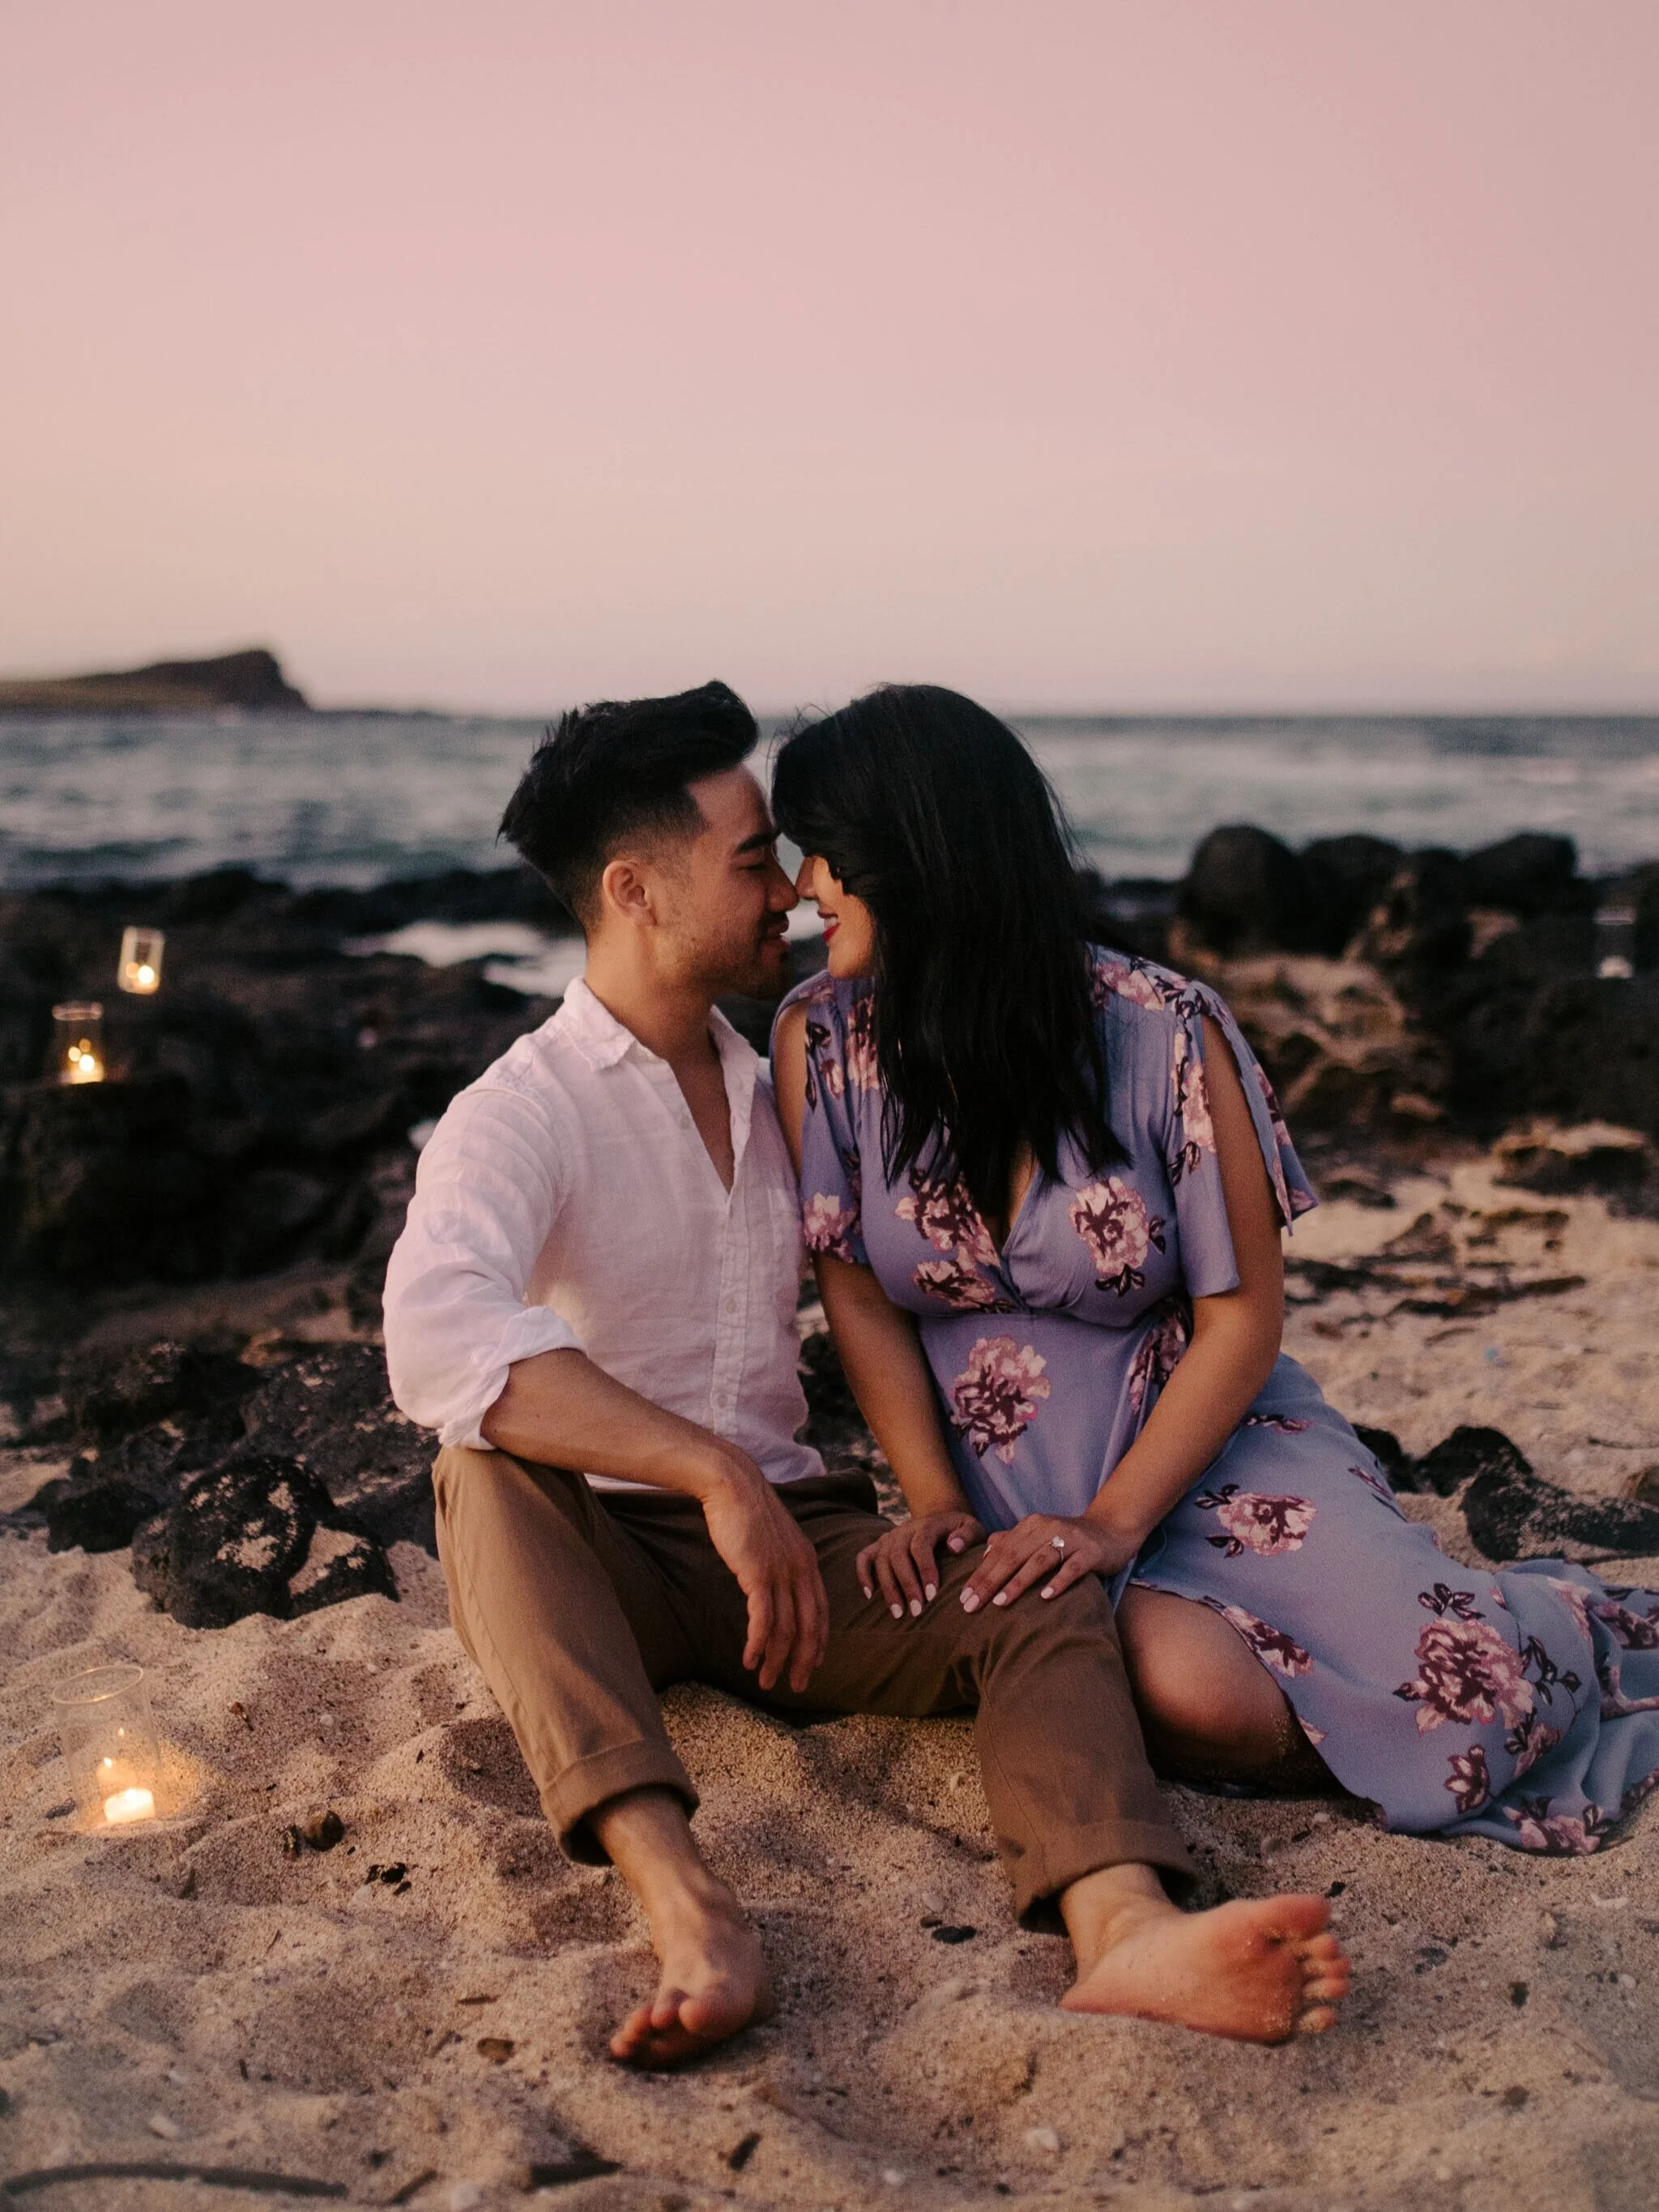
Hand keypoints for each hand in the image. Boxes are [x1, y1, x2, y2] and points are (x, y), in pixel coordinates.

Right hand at [699, 1463, 829, 1693]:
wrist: (733, 1485)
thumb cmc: (746, 1510)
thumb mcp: (772, 1538)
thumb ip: (779, 1562)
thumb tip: (770, 1584)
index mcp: (807, 1561)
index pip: (821, 1611)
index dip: (819, 1641)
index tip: (813, 1663)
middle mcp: (800, 1570)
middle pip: (810, 1627)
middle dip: (804, 1661)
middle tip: (797, 1686)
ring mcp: (781, 1573)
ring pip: (786, 1630)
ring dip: (776, 1660)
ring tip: (765, 1681)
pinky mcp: (758, 1575)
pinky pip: (763, 1621)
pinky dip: (757, 1644)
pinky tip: (749, 1659)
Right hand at [856, 1509, 984, 1619]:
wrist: (942, 1518)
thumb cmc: (961, 1531)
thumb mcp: (973, 1527)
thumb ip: (967, 1536)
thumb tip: (954, 1547)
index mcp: (928, 1524)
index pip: (921, 1545)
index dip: (925, 1569)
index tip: (932, 1595)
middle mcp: (904, 1529)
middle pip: (898, 1555)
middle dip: (906, 1585)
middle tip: (916, 1612)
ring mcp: (890, 1537)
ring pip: (881, 1560)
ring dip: (888, 1588)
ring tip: (898, 1613)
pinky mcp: (879, 1545)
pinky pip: (864, 1557)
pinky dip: (863, 1575)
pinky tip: (869, 1596)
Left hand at [959, 1512, 1142, 1614]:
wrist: (1112, 1530)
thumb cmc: (1069, 1539)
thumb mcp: (1039, 1536)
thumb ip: (1013, 1541)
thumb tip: (985, 1552)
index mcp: (1031, 1525)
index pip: (999, 1551)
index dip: (980, 1574)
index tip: (963, 1597)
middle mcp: (1047, 1528)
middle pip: (1013, 1556)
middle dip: (990, 1581)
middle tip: (972, 1605)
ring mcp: (1070, 1539)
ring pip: (1039, 1561)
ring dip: (1019, 1582)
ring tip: (1001, 1602)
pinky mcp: (1090, 1552)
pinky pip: (1072, 1568)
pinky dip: (1058, 1582)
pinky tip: (1045, 1598)